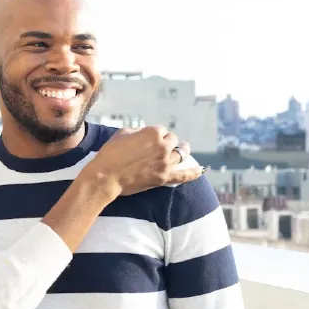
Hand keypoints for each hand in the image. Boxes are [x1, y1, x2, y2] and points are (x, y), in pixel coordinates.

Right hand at [82, 126, 203, 196]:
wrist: (106, 176)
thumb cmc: (110, 153)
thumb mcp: (121, 133)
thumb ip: (137, 131)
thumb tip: (143, 134)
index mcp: (153, 132)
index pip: (162, 130)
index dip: (156, 134)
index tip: (150, 140)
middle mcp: (163, 146)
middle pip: (173, 141)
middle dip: (168, 142)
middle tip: (161, 146)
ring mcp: (165, 162)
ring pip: (181, 154)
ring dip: (182, 151)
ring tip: (184, 149)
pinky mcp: (164, 177)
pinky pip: (184, 175)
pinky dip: (194, 173)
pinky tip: (202, 171)